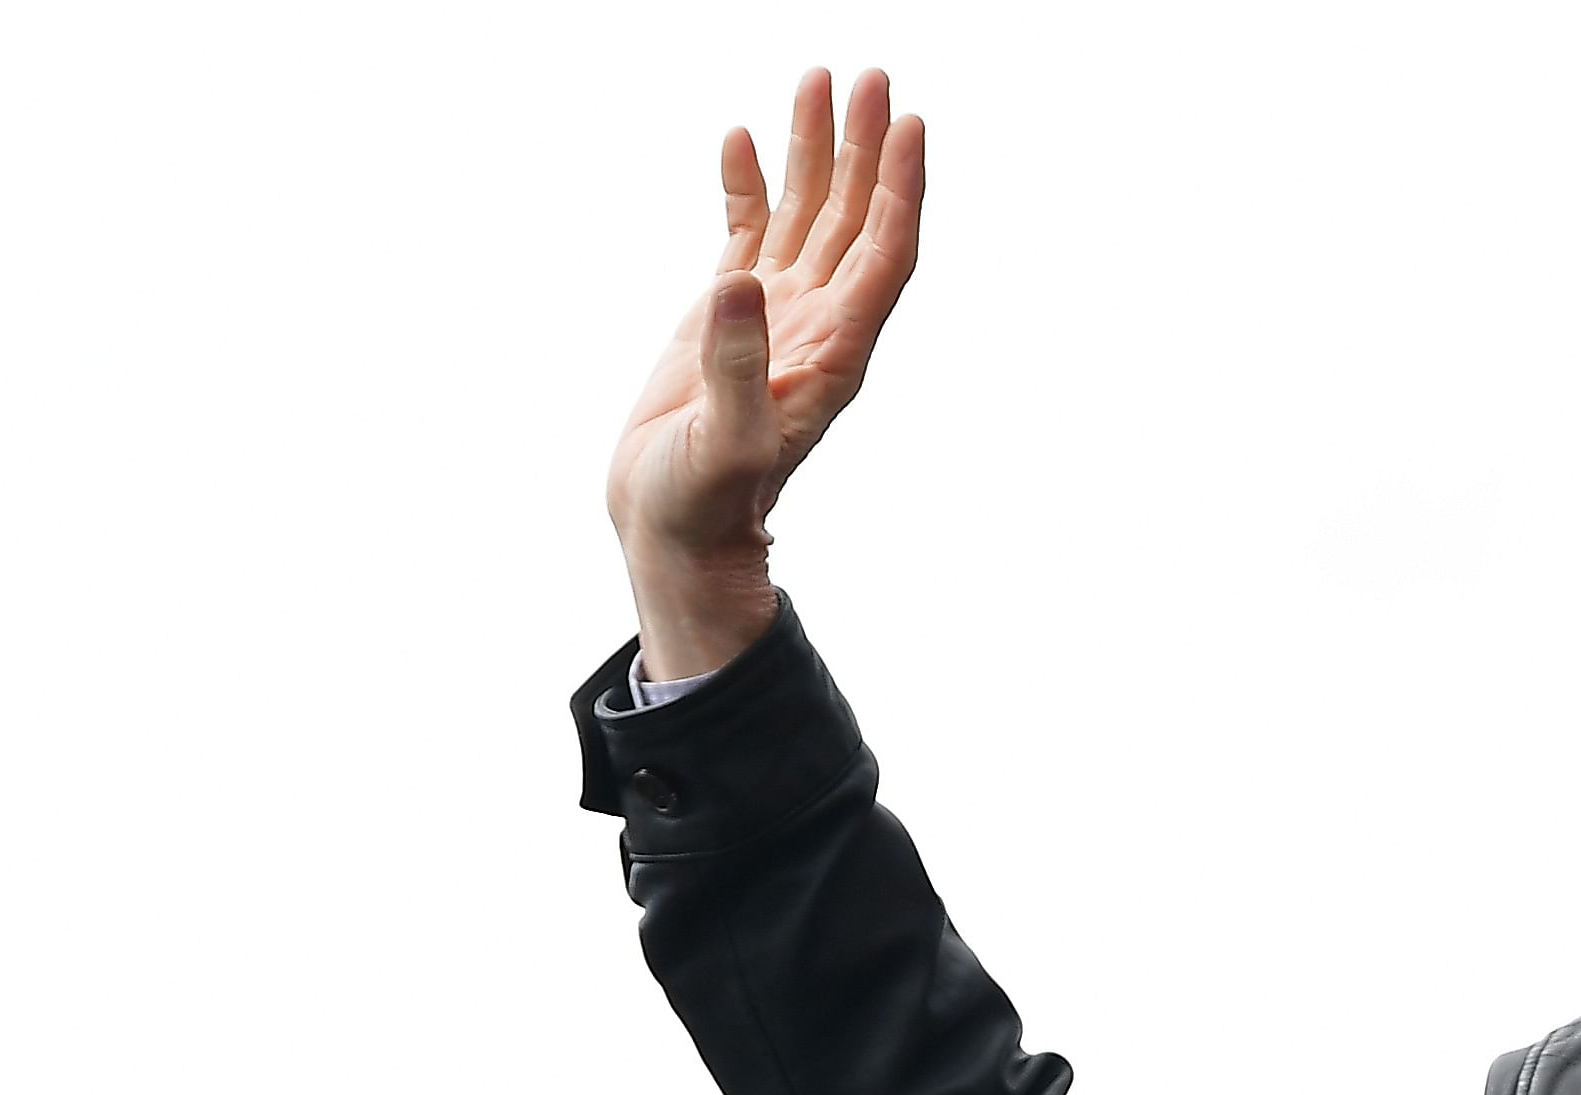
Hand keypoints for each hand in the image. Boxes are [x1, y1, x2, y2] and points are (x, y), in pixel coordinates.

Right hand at [605, 67, 929, 680]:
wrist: (673, 531)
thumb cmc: (705, 505)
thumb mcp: (724, 445)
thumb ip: (737, 368)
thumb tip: (740, 282)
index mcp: (835, 354)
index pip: (885, 255)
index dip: (900, 190)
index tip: (907, 125)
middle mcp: (818, 324)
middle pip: (855, 218)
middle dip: (864, 147)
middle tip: (871, 75)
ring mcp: (775, 315)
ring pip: (807, 214)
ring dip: (815, 151)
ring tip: (818, 79)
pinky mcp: (727, 316)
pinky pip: (747, 232)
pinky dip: (747, 185)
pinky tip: (740, 139)